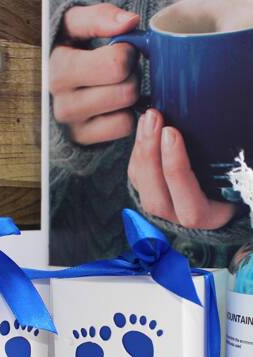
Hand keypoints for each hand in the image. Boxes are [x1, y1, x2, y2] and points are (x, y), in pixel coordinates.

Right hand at [50, 3, 139, 144]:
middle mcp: (62, 101)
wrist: (58, 88)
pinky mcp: (84, 139)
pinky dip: (126, 116)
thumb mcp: (77, 28)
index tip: (119, 49)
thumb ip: (101, 17)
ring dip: (130, 95)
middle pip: (126, 89)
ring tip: (116, 86)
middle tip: (121, 71)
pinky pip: (124, 127)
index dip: (128, 52)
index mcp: (60, 68)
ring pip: (126, 109)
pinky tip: (115, 107)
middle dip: (131, 75)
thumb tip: (129, 23)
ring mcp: (73, 124)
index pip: (116, 63)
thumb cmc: (73, 53)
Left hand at [128, 109, 236, 228]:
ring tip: (148, 117)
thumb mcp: (240, 172)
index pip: (190, 208)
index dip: (176, 171)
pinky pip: (136, 177)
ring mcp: (163, 207)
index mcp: (209, 218)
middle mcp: (181, 216)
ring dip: (141, 150)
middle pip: (156, 200)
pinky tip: (143, 127)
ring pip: (142, 188)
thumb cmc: (239, 176)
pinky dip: (136, 152)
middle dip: (150, 156)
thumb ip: (238, 159)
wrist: (227, 186)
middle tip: (154, 119)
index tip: (172, 133)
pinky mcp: (151, 192)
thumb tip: (241, 128)